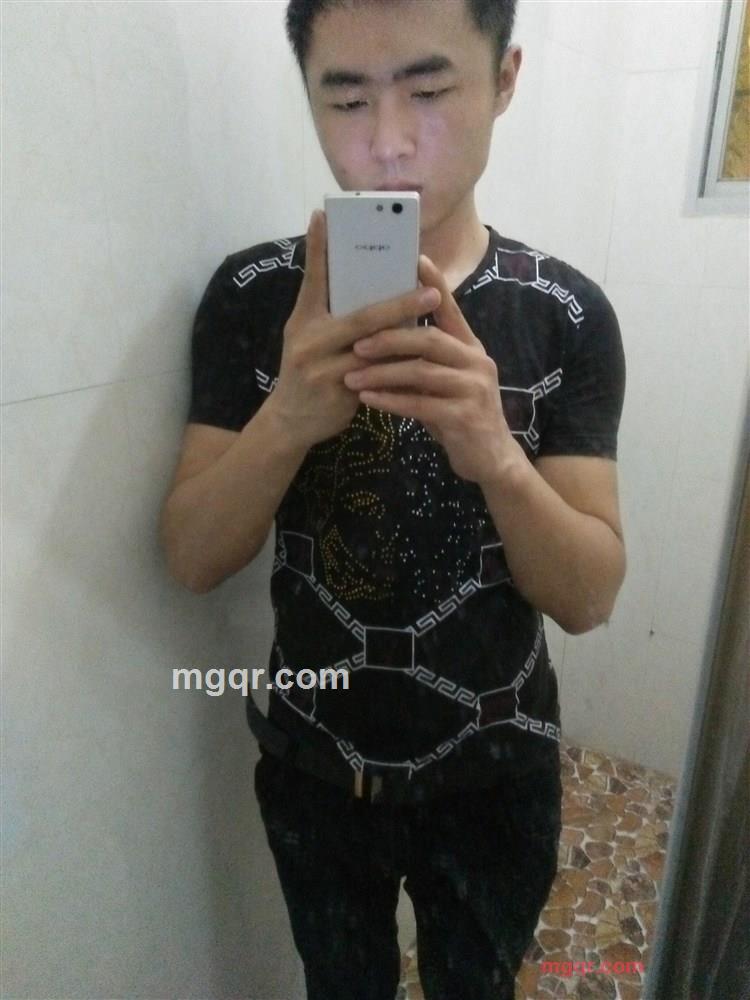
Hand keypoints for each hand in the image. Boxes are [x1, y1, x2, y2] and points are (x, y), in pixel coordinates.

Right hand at [269, 210, 439, 450]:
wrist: (289, 422)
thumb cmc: (308, 372)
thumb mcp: (308, 338)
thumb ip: (329, 313)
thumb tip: (368, 283)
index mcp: (303, 320)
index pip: (312, 279)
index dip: (317, 248)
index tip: (322, 216)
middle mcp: (310, 339)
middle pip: (361, 317)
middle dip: (399, 303)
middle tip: (430, 292)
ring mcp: (322, 367)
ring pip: (374, 347)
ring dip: (407, 333)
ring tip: (433, 318)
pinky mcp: (337, 392)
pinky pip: (378, 376)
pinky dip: (400, 365)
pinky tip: (424, 356)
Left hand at [343, 254, 521, 484]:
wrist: (490, 459)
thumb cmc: (459, 415)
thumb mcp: (443, 382)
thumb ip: (424, 360)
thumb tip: (383, 333)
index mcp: (470, 348)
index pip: (450, 308)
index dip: (434, 283)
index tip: (414, 258)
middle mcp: (476, 363)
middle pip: (430, 339)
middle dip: (390, 338)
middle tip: (356, 341)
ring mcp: (474, 390)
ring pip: (422, 372)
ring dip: (383, 372)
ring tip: (351, 375)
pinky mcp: (466, 418)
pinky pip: (421, 404)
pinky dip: (391, 400)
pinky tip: (367, 399)